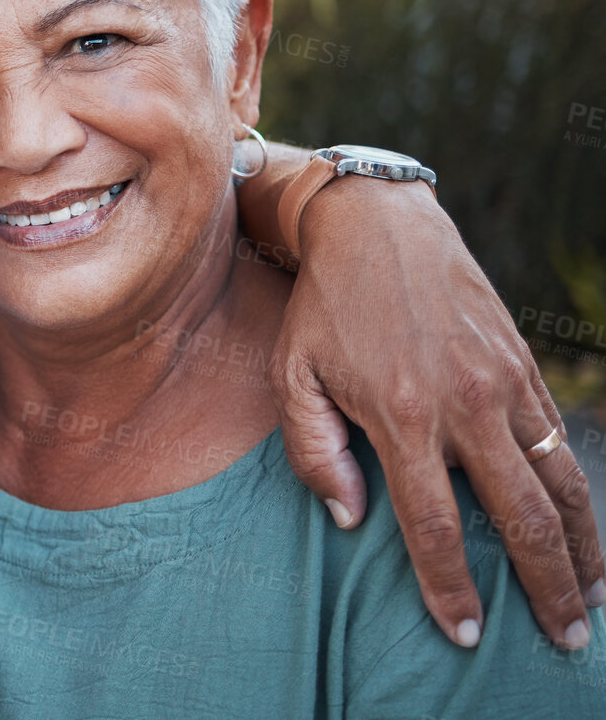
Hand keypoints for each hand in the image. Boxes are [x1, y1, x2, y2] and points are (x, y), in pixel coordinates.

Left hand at [272, 175, 604, 650]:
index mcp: (402, 415)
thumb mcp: (292, 375)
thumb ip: (313, 452)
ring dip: (582, 549)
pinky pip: (561, 444)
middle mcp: (464, 404)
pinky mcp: (523, 366)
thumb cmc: (323, 308)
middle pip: (521, 518)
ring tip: (589, 601)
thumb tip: (350, 519)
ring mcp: (503, 385)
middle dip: (546, 588)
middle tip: (562, 642)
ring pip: (561, 485)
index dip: (451, 586)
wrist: (376, 226)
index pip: (434, 525)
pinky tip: (581, 529)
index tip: (463, 634)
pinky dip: (579, 495)